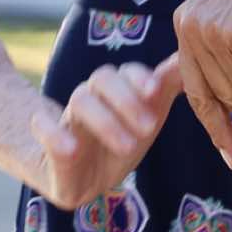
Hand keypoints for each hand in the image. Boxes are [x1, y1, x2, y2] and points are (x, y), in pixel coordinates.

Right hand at [29, 61, 180, 210]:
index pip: (128, 72)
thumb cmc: (123, 136)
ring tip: (127, 146)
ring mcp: (70, 118)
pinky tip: (69, 147)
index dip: (140, 78)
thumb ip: (168, 85)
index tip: (155, 90)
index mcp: (118, 89)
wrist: (84, 176)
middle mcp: (93, 96)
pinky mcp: (49, 143)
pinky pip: (42, 129)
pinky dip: (53, 133)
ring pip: (81, 102)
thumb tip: (190, 55)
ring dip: (105, 121)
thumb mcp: (149, 114)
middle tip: (150, 128)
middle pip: (104, 79)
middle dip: (127, 100)